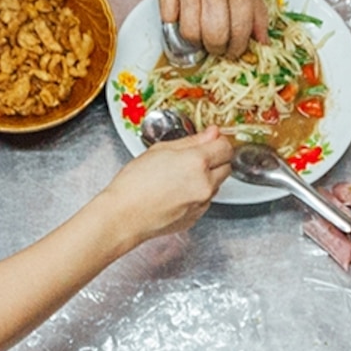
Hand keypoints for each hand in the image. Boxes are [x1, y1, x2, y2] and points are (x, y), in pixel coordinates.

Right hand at [100, 130, 235, 241]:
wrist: (124, 216)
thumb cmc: (134, 184)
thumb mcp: (160, 150)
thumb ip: (191, 141)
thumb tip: (211, 134)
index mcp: (196, 162)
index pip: (226, 147)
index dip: (219, 142)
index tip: (211, 141)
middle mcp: (205, 184)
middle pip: (226, 166)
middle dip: (215, 160)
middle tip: (194, 158)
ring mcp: (202, 203)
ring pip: (217, 184)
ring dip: (207, 177)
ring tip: (180, 177)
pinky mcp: (197, 217)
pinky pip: (205, 200)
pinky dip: (197, 194)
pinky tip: (177, 191)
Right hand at [161, 0, 264, 57]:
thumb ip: (256, 8)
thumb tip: (261, 39)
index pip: (240, 30)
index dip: (237, 48)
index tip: (235, 50)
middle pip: (214, 36)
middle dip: (218, 49)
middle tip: (219, 47)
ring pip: (190, 32)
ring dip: (197, 41)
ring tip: (203, 35)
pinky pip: (168, 18)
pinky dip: (176, 24)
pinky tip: (185, 18)